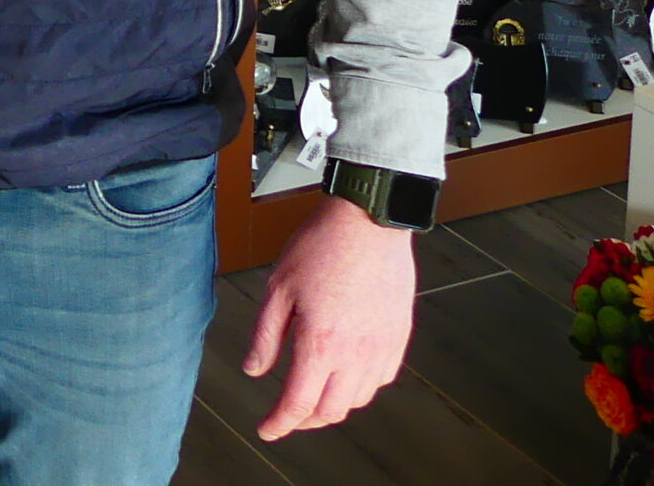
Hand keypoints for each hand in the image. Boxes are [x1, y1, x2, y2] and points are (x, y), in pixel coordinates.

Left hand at [243, 193, 415, 439]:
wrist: (368, 223)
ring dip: (333, 404)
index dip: (279, 423)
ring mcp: (382, 348)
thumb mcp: (278, 289)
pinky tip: (345, 372)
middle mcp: (356, 355)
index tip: (266, 430)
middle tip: (287, 412)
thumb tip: (254, 370)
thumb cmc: (320, 248)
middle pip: (331, 411)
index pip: (298, 403)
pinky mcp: (399, 338)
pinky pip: (381, 379)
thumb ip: (266, 336)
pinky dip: (360, 386)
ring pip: (358, 400)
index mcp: (321, 344)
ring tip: (314, 391)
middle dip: (305, 419)